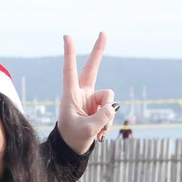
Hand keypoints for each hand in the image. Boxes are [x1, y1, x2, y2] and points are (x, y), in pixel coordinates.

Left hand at [56, 32, 116, 153]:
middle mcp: (82, 94)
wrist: (72, 150)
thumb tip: (114, 106)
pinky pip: (111, 110)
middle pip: (92, 69)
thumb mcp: (87, 130)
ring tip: (99, 131)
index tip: (67, 36)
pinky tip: (101, 133)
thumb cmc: (72, 139)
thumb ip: (102, 117)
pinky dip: (109, 122)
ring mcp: (91, 99)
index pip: (70, 71)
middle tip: (103, 32)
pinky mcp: (100, 107)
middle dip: (98, 52)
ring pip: (109, 100)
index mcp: (71, 95)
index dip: (70, 54)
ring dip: (108, 116)